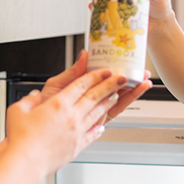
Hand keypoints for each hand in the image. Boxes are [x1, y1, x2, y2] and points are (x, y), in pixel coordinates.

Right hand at [6, 62, 126, 173]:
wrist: (25, 162)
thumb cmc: (20, 138)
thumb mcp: (18, 110)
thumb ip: (29, 100)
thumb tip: (34, 96)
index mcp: (58, 104)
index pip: (81, 84)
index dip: (95, 75)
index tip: (104, 71)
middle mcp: (71, 116)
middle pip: (95, 96)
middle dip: (110, 85)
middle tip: (121, 78)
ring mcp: (77, 132)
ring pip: (97, 113)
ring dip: (108, 103)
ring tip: (116, 96)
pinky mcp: (77, 146)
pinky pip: (92, 134)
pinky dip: (99, 128)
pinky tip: (102, 126)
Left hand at [40, 51, 154, 123]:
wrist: (38, 129)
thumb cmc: (44, 107)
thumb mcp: (57, 85)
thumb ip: (73, 72)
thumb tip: (84, 55)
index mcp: (83, 85)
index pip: (102, 74)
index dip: (116, 65)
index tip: (127, 57)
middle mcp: (92, 96)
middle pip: (116, 85)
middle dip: (131, 76)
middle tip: (142, 69)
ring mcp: (97, 107)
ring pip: (120, 96)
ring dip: (134, 88)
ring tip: (145, 79)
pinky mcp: (99, 118)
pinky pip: (117, 108)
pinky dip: (128, 99)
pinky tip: (137, 91)